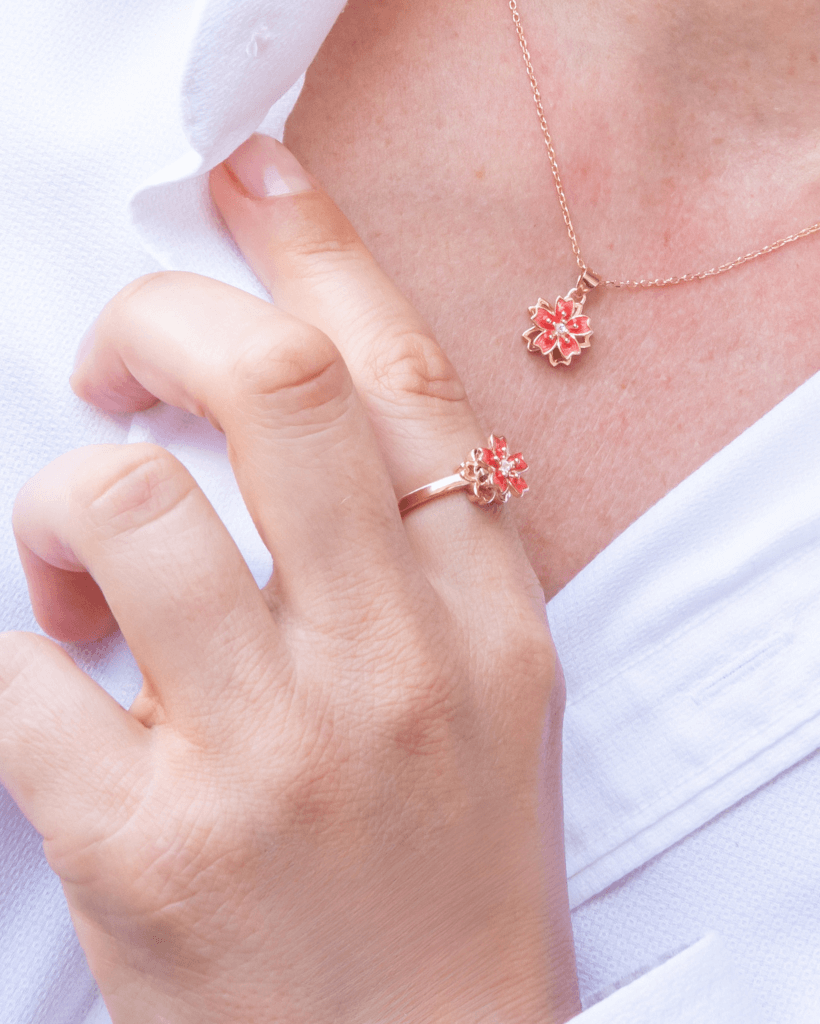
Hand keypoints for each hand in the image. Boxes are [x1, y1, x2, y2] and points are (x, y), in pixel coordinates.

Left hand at [0, 134, 579, 1023]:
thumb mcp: (488, 687)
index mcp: (490, 620)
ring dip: (66, 492)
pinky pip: (17, 663)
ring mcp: (271, 758)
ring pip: (120, 503)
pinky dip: (12, 619)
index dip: (323, 253)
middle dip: (166, 320)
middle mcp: (394, 669)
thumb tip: (286, 401)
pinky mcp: (145, 850)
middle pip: (274, 388)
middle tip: (124, 356)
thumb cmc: (453, 866)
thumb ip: (413, 544)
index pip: (407, 385)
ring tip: (84, 554)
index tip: (254, 181)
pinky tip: (51, 649)